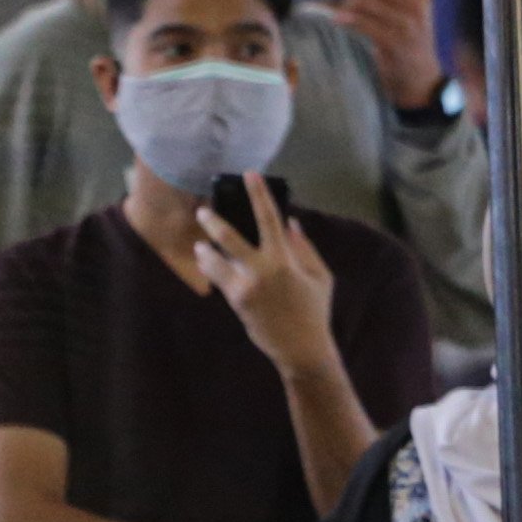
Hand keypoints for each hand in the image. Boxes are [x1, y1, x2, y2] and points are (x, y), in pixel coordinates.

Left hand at [189, 177, 339, 372]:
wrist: (300, 346)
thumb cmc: (314, 309)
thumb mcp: (320, 275)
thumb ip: (304, 248)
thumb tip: (290, 222)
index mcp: (285, 259)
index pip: (269, 218)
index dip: (258, 194)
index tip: (249, 174)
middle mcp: (261, 269)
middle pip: (229, 237)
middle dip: (212, 222)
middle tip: (202, 211)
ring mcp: (244, 286)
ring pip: (214, 260)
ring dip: (205, 250)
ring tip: (200, 245)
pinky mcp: (235, 301)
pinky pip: (217, 278)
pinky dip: (211, 268)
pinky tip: (206, 263)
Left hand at [327, 0, 444, 110]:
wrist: (420, 77)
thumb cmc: (405, 42)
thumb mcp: (404, 13)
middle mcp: (417, 4)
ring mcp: (407, 23)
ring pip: (366, 1)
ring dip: (345, 4)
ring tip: (337, 11)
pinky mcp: (395, 41)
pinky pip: (364, 23)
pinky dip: (347, 19)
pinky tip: (337, 19)